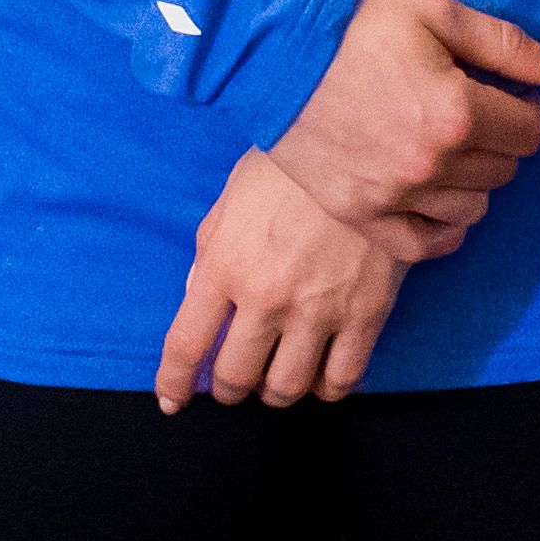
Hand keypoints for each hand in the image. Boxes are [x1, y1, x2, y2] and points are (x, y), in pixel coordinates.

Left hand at [155, 150, 407, 408]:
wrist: (366, 142)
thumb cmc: (290, 164)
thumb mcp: (232, 199)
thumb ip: (210, 253)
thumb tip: (197, 299)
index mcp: (224, 264)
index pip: (186, 345)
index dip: (174, 382)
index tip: (172, 399)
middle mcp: (266, 296)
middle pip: (235, 376)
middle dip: (227, 390)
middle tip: (231, 383)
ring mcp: (318, 309)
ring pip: (286, 387)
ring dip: (273, 394)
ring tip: (274, 381)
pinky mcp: (365, 313)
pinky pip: (342, 378)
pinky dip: (325, 390)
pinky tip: (319, 378)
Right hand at [267, 0, 539, 253]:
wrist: (270, 50)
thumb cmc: (355, 21)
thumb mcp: (436, 11)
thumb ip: (506, 45)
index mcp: (456, 111)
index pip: (530, 131)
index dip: (524, 107)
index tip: (501, 91)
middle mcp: (431, 164)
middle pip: (503, 170)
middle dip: (496, 139)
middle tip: (468, 112)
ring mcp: (394, 196)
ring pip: (472, 208)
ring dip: (470, 180)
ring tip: (445, 147)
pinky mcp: (360, 214)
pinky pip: (424, 245)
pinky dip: (441, 227)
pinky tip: (437, 199)